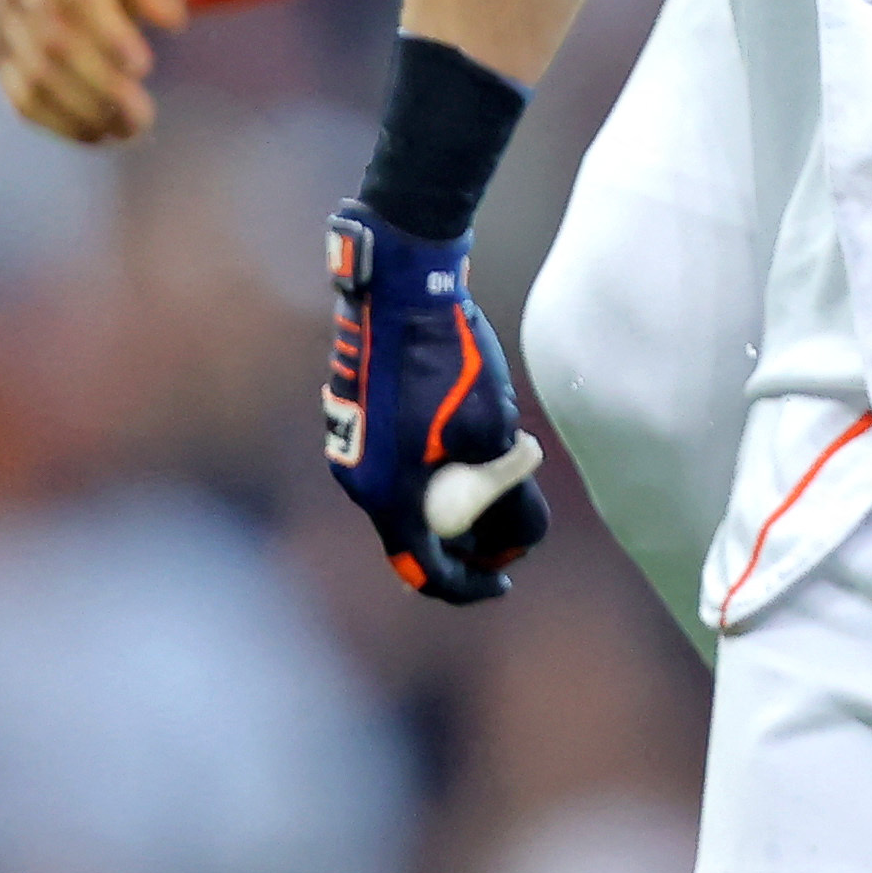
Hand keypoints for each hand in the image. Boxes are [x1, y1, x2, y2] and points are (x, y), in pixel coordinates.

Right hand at [0, 0, 189, 143]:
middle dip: (101, 83)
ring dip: (84, 111)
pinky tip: (97, 136)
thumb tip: (169, 18)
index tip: (144, 66)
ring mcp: (1, 11)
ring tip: (129, 131)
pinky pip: (21, 97)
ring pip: (35, 73)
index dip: (108, 32)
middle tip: (144, 116)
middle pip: (54, 37)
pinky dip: (61, 123)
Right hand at [324, 209, 551, 601]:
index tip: (503, 582)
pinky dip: (426, 467)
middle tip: (506, 533)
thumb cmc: (449, 359)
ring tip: (494, 475)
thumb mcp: (493, 428)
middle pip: (410, 533)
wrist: (403, 288)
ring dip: (446, 498)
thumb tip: (523, 506)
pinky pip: (391, 461)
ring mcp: (348, 446)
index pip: (423, 568)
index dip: (468, 584)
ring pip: (402, 494)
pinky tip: (461, 437)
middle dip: (462, 540)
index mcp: (388, 495)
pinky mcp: (352, 417)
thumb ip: (505, 479)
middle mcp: (357, 479)